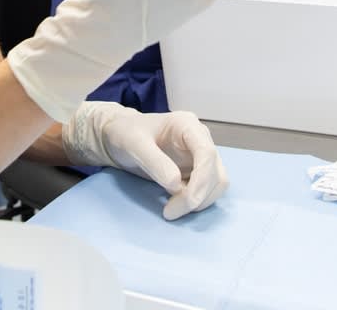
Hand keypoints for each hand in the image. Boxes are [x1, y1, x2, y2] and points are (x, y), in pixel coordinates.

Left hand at [63, 102, 228, 220]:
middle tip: (170, 212)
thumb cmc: (126, 133)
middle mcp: (200, 139)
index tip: (187, 201)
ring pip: (216, 183)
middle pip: (216, 172)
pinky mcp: (196, 171)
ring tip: (171, 209)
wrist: (120, 136)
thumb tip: (176, 185)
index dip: (202, 179)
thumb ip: (154, 162)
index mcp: (187, 125)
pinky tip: (175, 204)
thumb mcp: (134, 144)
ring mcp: (200, 156)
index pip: (207, 153)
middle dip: (198, 196)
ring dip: (200, 201)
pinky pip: (207, 190)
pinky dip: (196, 201)